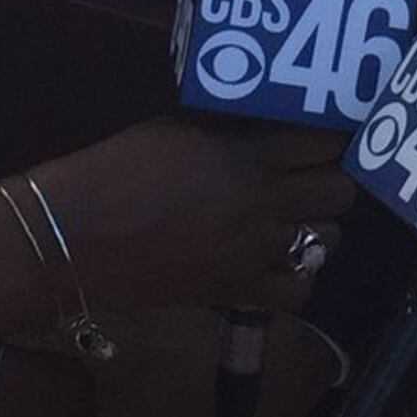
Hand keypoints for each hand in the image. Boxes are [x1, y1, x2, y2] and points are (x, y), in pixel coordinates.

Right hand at [34, 116, 350, 317]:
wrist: (78, 235)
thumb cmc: (119, 169)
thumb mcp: (178, 130)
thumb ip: (229, 131)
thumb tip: (264, 125)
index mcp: (247, 156)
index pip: (323, 141)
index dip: (329, 137)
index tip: (321, 135)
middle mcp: (262, 203)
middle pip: (339, 192)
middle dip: (331, 179)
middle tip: (311, 175)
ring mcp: (254, 252)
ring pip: (328, 240)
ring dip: (318, 226)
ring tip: (296, 217)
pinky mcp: (238, 291)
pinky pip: (299, 290)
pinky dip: (298, 276)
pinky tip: (280, 262)